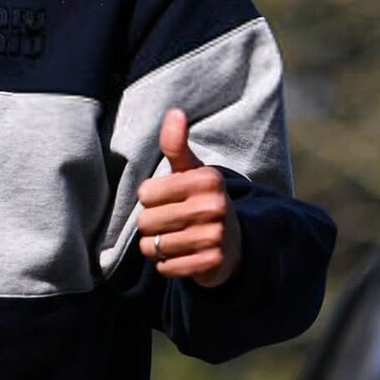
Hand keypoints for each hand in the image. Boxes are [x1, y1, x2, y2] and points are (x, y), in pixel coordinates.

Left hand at [137, 108, 241, 287]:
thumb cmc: (200, 198)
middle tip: (170, 221)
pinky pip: (166, 267)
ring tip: (174, 238)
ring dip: (156, 246)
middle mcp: (215, 206)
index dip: (149, 199)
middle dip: (151, 224)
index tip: (167, 198)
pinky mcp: (213, 264)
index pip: (146, 194)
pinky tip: (181, 255)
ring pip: (155, 246)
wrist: (233, 242)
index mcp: (207, 179)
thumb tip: (175, 112)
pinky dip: (166, 264)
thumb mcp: (190, 170)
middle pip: (147, 221)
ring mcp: (216, 237)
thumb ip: (176, 144)